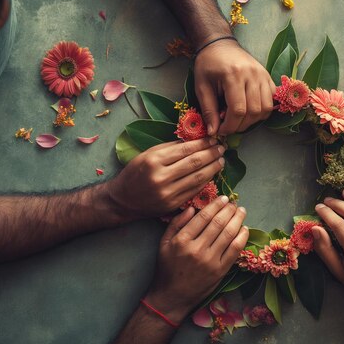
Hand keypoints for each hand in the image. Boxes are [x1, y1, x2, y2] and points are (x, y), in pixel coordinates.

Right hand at [108, 139, 224, 218]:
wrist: (122, 200)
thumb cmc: (135, 173)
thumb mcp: (147, 155)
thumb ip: (170, 148)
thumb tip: (195, 139)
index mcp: (153, 160)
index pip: (185, 149)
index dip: (203, 143)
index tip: (213, 139)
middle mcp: (160, 177)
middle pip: (194, 162)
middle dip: (211, 154)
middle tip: (221, 148)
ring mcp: (167, 192)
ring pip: (197, 177)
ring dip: (213, 168)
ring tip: (221, 160)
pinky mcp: (173, 204)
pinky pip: (194, 190)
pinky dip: (206, 181)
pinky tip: (212, 174)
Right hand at [145, 196, 248, 321]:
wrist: (172, 297)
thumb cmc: (167, 268)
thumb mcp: (164, 243)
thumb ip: (176, 224)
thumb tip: (192, 208)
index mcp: (182, 240)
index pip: (203, 217)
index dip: (216, 205)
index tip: (223, 198)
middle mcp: (196, 249)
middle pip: (218, 223)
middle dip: (229, 210)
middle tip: (234, 203)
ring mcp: (210, 261)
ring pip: (228, 234)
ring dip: (238, 220)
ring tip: (242, 211)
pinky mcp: (220, 271)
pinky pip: (234, 250)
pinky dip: (242, 237)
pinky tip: (245, 229)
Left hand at [194, 40, 274, 135]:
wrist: (220, 44)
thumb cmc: (208, 64)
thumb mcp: (201, 86)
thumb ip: (208, 110)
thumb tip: (214, 132)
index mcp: (233, 75)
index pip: (238, 110)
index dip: (230, 126)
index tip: (221, 131)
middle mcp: (251, 74)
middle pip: (254, 111)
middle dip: (241, 125)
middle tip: (229, 127)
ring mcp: (262, 74)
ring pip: (266, 107)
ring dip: (254, 120)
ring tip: (240, 120)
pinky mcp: (267, 76)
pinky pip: (272, 99)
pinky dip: (263, 110)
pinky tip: (250, 110)